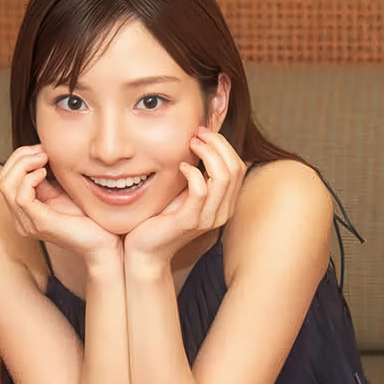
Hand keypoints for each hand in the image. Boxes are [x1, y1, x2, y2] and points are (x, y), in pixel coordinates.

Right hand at [0, 145, 121, 267]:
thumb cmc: (88, 218)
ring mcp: (28, 222)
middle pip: (3, 179)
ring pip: (7, 185)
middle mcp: (21, 218)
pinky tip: (45, 172)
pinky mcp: (39, 223)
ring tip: (43, 157)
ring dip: (23, 164)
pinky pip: (21, 196)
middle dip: (19, 157)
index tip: (41, 148)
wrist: (103, 243)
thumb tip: (40, 152)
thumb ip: (48, 178)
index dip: (20, 157)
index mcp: (24, 211)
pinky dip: (30, 178)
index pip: (6, 178)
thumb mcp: (63, 191)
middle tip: (41, 150)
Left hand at [123, 126, 246, 270]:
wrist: (146, 250)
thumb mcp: (184, 193)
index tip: (203, 133)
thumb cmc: (162, 219)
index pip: (238, 167)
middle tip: (197, 135)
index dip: (223, 145)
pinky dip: (193, 173)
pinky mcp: (189, 222)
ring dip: (207, 154)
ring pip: (222, 177)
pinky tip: (181, 167)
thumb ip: (197, 174)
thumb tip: (201, 143)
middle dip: (217, 144)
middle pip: (234, 168)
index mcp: (224, 204)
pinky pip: (200, 191)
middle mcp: (221, 212)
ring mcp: (207, 219)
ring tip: (190, 145)